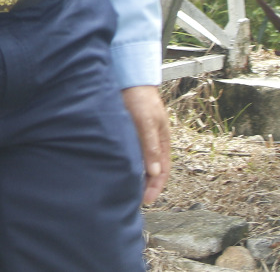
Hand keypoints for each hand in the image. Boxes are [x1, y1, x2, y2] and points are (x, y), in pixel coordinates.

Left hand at [121, 85, 169, 203]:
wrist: (129, 77)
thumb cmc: (140, 99)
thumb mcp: (146, 122)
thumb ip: (150, 146)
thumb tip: (155, 173)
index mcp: (162, 142)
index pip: (163, 171)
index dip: (156, 188)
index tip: (146, 201)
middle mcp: (152, 142)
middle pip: (152, 170)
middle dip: (146, 186)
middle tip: (134, 201)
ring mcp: (141, 137)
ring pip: (140, 163)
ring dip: (136, 176)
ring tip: (125, 190)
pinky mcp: (128, 132)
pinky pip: (130, 153)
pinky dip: (127, 164)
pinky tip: (117, 169)